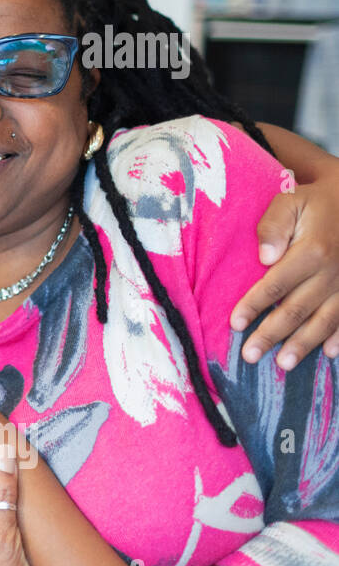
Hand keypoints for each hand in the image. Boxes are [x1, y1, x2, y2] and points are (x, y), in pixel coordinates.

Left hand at [233, 175, 338, 367]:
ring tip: (284, 364)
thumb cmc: (317, 201)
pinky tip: (330, 354)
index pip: (276, 285)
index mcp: (312, 251)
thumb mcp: (292, 201)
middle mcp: (333, 272)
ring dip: (305, 344)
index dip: (254, 306)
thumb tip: (264, 257)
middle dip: (273, 334)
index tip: (236, 325)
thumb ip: (273, 225)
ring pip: (326, 320)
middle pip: (298, 309)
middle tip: (251, 356)